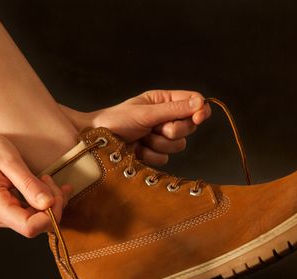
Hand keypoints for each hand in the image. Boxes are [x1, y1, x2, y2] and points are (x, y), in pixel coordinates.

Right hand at [0, 131, 72, 237]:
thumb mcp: (9, 161)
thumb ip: (29, 185)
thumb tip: (48, 204)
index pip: (30, 228)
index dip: (50, 215)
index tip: (54, 192)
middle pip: (38, 225)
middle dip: (53, 204)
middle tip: (49, 178)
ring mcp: (2, 217)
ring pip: (38, 220)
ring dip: (50, 201)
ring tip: (45, 178)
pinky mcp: (8, 212)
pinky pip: (33, 213)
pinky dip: (44, 200)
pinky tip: (46, 184)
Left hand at [60, 90, 210, 165]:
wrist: (96, 143)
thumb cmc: (115, 121)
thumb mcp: (145, 113)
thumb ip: (173, 109)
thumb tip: (200, 103)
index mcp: (163, 101)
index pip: (193, 102)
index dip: (200, 110)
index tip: (199, 117)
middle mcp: (164, 117)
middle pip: (189, 126)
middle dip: (172, 130)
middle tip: (154, 129)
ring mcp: (159, 137)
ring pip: (178, 145)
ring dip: (158, 144)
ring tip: (141, 139)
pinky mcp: (153, 153)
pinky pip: (164, 159)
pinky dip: (150, 155)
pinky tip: (137, 150)